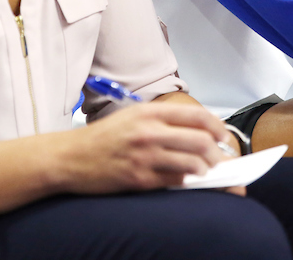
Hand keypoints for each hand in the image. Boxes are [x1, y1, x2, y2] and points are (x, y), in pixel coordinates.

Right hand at [57, 102, 236, 194]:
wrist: (70, 157)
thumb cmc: (102, 137)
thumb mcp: (132, 116)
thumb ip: (161, 120)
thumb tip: (196, 129)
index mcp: (149, 112)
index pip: (196, 116)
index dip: (216, 127)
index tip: (222, 136)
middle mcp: (149, 132)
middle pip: (200, 141)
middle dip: (217, 153)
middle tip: (219, 159)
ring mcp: (145, 156)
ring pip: (192, 163)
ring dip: (205, 170)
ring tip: (205, 172)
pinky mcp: (139, 179)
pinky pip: (175, 180)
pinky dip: (186, 180)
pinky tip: (185, 179)